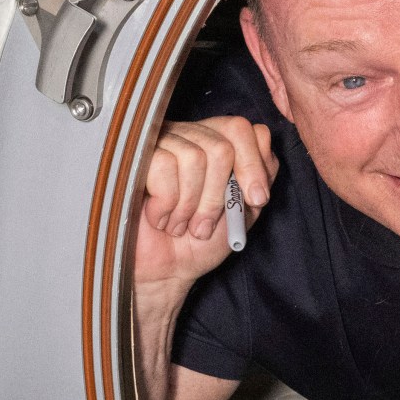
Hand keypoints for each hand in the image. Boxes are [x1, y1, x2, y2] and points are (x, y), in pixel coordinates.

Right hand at [136, 116, 276, 293]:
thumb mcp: (244, 211)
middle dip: (217, 197)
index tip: (255, 200)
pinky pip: (163, 165)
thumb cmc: (201, 241)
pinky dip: (166, 203)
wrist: (166, 270)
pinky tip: (159, 218)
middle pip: (220, 148)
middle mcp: (189, 137)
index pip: (242, 129)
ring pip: (193, 157)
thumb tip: (264, 139)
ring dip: (190, 205)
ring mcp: (161, 143)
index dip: (253, 165)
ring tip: (180, 224)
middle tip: (203, 225)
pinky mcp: (136, 157)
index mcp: (216, 144)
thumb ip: (260, 176)